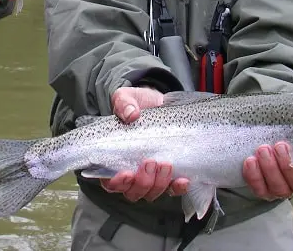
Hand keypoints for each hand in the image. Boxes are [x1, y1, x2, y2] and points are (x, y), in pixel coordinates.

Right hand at [99, 87, 189, 201]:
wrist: (158, 104)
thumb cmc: (137, 105)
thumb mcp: (126, 98)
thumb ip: (124, 103)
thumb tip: (131, 113)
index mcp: (112, 160)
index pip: (110, 183)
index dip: (117, 183)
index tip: (126, 173)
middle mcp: (131, 174)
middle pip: (132, 192)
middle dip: (142, 182)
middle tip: (150, 162)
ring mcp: (150, 177)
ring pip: (151, 193)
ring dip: (158, 184)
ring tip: (166, 164)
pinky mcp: (168, 176)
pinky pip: (172, 190)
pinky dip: (177, 188)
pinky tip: (183, 180)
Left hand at [243, 83, 292, 199]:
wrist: (267, 130)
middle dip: (289, 167)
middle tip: (279, 145)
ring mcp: (283, 186)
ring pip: (281, 189)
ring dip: (271, 169)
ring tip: (262, 148)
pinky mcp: (263, 188)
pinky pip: (260, 190)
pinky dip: (255, 177)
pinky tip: (250, 161)